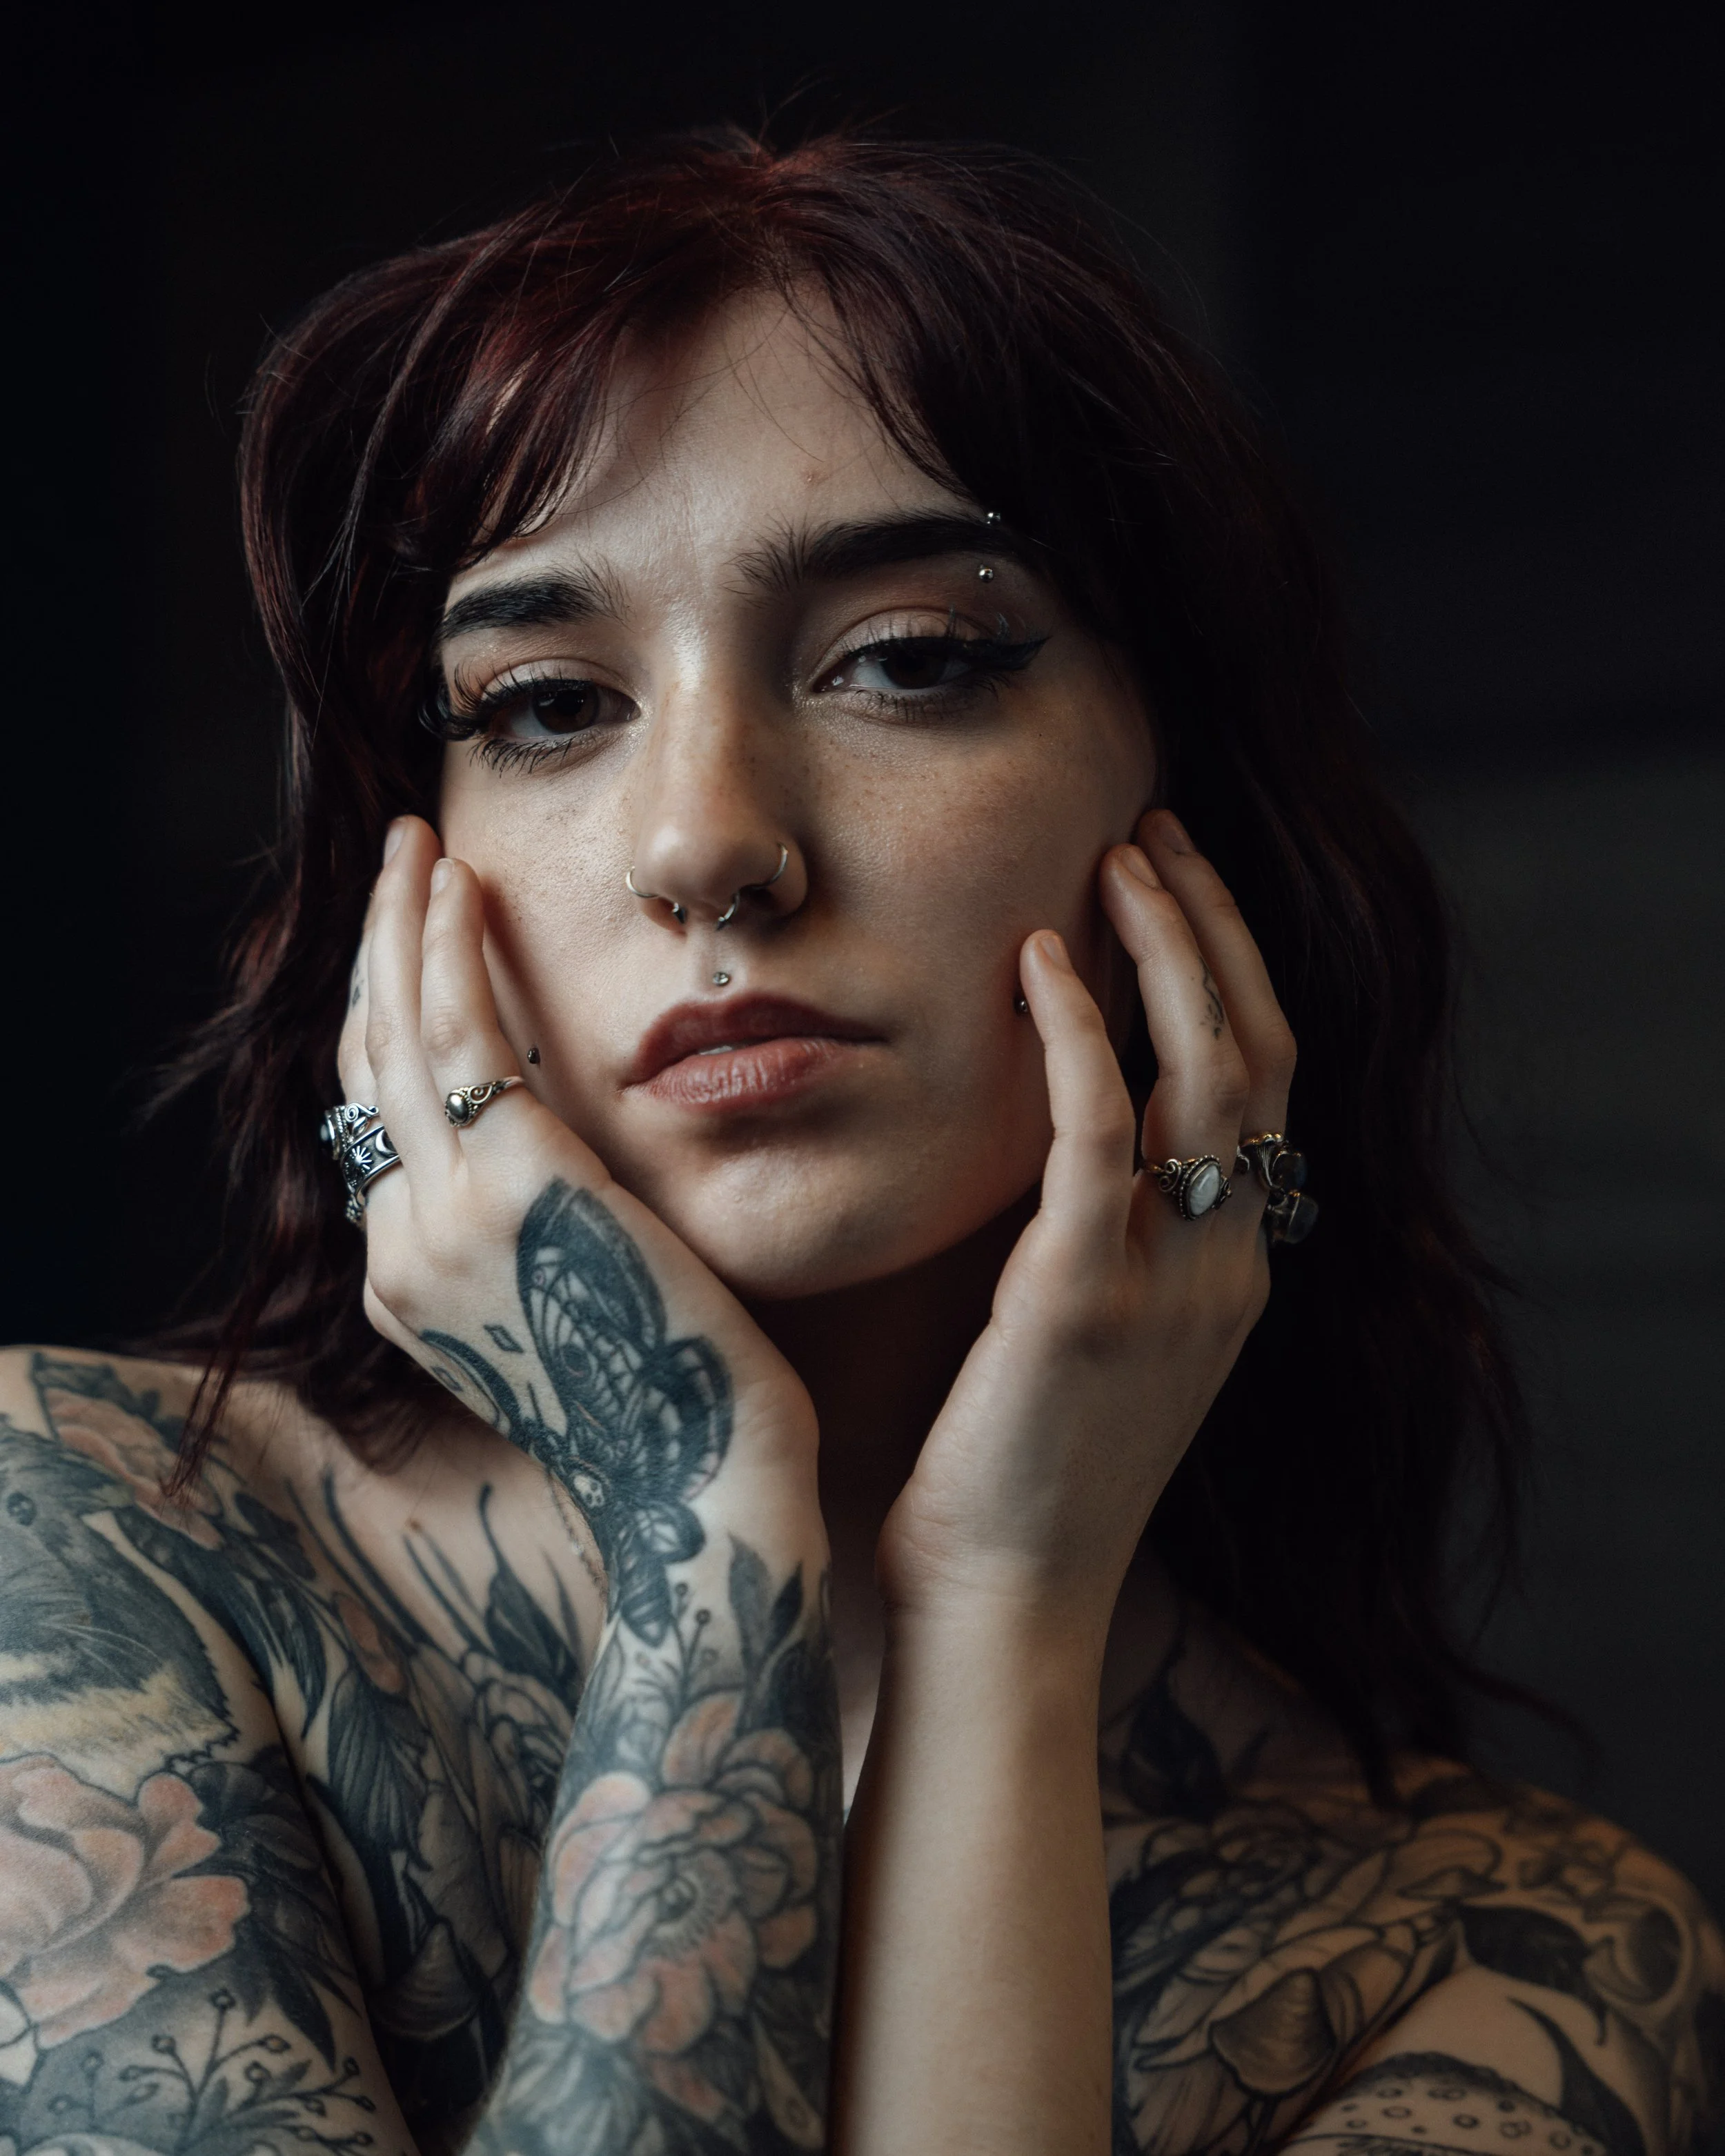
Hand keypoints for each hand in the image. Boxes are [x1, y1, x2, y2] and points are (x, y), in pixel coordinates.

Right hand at [338, 819, 816, 1625]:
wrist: (706, 1480)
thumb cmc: (668, 1404)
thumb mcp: (565, 1314)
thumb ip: (528, 1238)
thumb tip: (535, 1160)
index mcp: (408, 1284)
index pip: (377, 1123)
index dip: (387, 1021)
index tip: (416, 948)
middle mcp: (400, 1249)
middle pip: (365, 1065)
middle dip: (375, 950)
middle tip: (401, 859)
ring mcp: (446, 1217)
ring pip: (397, 1032)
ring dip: (402, 922)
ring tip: (419, 842)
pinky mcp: (518, 1182)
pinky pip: (461, 1037)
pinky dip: (451, 950)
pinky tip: (464, 887)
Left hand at [876, 808, 1295, 1641]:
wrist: (1007, 1603)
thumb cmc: (1021, 1474)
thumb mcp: (1100, 1345)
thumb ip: (1114, 1246)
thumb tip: (1070, 1151)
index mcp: (1237, 1273)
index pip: (1265, 1089)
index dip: (1232, 975)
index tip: (1179, 888)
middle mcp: (1230, 1265)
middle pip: (1256, 1055)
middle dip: (1214, 931)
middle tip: (1156, 836)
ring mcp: (1173, 1280)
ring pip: (1207, 1073)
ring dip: (1167, 949)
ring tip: (1120, 857)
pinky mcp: (1085, 1295)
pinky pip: (1102, 1133)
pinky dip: (1081, 1033)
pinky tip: (1037, 964)